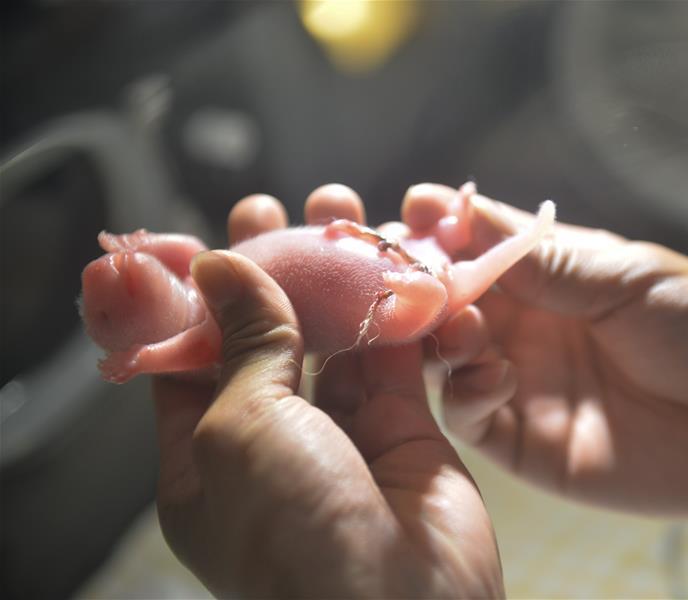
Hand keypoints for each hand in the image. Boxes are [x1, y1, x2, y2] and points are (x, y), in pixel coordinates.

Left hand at [152, 190, 501, 597]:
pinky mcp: (407, 431)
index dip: (196, 298)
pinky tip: (390, 264)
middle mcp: (274, 445)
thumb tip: (221, 265)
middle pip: (267, 342)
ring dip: (337, 282)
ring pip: (336, 341)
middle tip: (272, 211)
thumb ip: (243, 341)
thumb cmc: (295, 532)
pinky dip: (396, 314)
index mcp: (206, 460)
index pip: (190, 363)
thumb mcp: (242, 429)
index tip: (203, 237)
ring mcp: (344, 437)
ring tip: (337, 215)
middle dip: (270, 277)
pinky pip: (398, 359)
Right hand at [401, 184, 687, 581]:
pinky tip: (494, 374)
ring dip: (438, 331)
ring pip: (443, 352)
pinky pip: (467, 412)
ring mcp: (518, 381)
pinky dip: (463, 390)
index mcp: (550, 275)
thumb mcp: (628, 278)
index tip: (415, 212)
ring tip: (460, 320)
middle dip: (418, 280)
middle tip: (405, 273)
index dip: (440, 227)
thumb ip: (543, 259)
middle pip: (444, 297)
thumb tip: (458, 209)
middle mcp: (524, 324)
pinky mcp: (521, 439)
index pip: (473, 244)